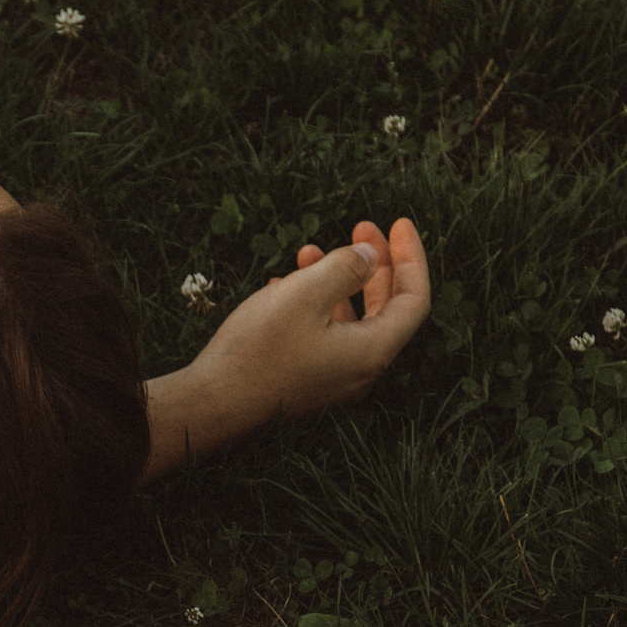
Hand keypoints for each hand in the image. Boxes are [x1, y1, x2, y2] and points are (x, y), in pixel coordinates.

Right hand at [143, 216, 430, 482]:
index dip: (410, 258)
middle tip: (360, 227)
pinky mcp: (307, 380)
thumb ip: (347, 268)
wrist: (213, 403)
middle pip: (385, 308)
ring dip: (337, 280)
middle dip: (375, 264)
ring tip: (309, 250)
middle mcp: (360, 369)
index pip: (413, 299)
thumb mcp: (306, 294)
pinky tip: (287, 283)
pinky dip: (317, 303)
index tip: (398, 223)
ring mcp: (333, 378)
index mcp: (372, 351)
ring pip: (350, 320)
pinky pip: (325, 334)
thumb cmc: (259, 349)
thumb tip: (370, 256)